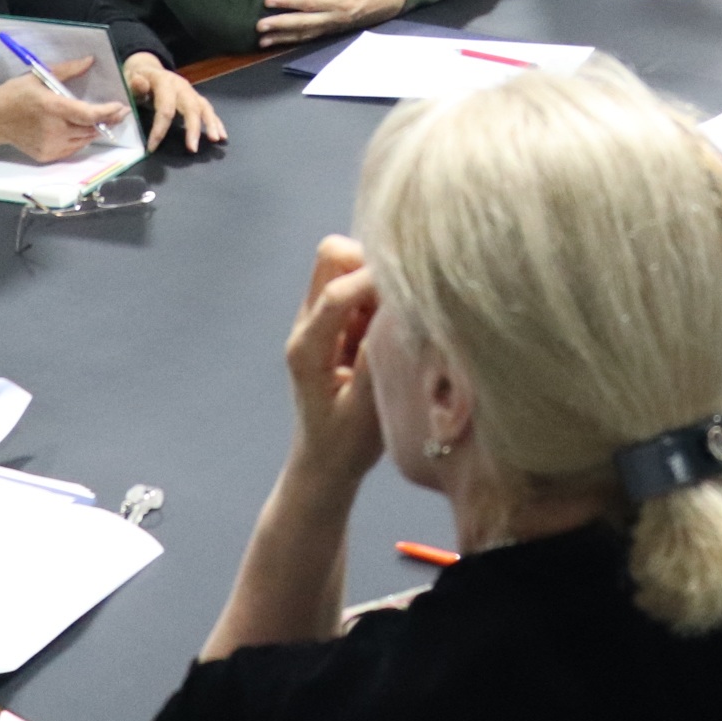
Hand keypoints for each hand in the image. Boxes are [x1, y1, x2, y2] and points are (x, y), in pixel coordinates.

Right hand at [0, 54, 127, 160]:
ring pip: (84, 139)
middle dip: (107, 120)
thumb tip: (90, 60)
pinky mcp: (46, 155)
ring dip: (93, 129)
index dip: (107, 112)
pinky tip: (76, 128)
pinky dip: (79, 138)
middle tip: (118, 111)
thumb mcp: (38, 76)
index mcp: (51, 107)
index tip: (121, 106)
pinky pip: (73, 148)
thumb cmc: (14, 94)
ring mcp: (49, 145)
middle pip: (91, 128)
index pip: (88, 114)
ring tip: (98, 118)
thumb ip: (67, 70)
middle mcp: (52, 129)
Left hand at [123, 52, 226, 152]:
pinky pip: (208, 109)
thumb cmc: (136, 79)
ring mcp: (190, 91)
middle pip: (191, 107)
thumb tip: (140, 83)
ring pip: (204, 107)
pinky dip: (216, 122)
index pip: (165, 107)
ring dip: (211, 124)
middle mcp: (181, 86)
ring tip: (216, 139)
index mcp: (164, 82)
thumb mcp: (129, 79)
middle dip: (193, 128)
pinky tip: (221, 135)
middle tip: (193, 148)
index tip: (152, 148)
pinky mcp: (195, 97)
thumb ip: (134, 85)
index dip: (159, 128)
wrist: (146, 69)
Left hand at [257, 0, 410, 45]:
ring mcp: (336, 25)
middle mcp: (337, 16)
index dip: (289, 1)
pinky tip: (279, 41)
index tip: (269, 0)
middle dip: (280, 24)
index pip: (310, 1)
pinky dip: (293, 40)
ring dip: (283, 37)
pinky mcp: (335, 29)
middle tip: (258, 25)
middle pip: (304, 22)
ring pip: (306, 34)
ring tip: (262, 40)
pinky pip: (311, 37)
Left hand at [282, 236, 383, 493]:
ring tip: (393, 323)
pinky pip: (360, 285)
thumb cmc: (346, 444)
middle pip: (332, 255)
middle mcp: (307, 324)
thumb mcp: (366, 409)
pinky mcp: (337, 323)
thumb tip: (399, 308)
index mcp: (307, 347)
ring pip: (348, 264)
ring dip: (377, 281)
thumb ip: (379, 355)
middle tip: (397, 305)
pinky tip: (390, 330)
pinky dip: (380, 296)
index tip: (415, 290)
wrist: (325, 465)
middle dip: (371, 266)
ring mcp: (320, 320)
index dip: (376, 281)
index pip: (337, 290)